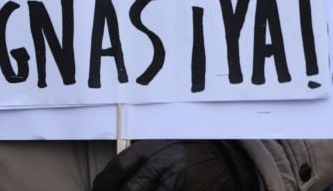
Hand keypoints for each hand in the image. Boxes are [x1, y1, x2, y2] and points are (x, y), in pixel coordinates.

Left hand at [92, 140, 257, 190]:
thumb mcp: (164, 148)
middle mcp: (166, 163)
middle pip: (130, 190)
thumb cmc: (189, 153)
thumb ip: (140, 161)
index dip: (103, 185)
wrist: (229, 160)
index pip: (119, 167)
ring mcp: (180, 182)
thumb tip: (109, 182)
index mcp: (154, 147)